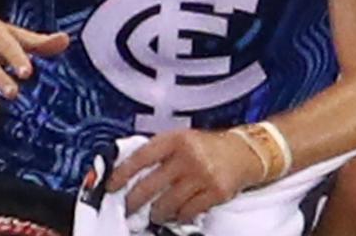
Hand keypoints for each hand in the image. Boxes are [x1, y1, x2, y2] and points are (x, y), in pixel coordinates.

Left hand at [107, 129, 265, 224]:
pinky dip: (178, 217)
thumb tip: (128, 169)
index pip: (141, 157)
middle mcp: (187, 156)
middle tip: (127, 208)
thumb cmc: (208, 147)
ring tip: (153, 215)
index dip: (122, 173)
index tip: (110, 185)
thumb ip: (158, 152)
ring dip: (156, 213)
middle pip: (151, 185)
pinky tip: (175, 216)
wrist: (245, 152)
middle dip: (134, 201)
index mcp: (175, 139)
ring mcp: (202, 175)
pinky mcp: (216, 193)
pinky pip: (188, 212)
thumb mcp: (181, 139)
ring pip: (167, 203)